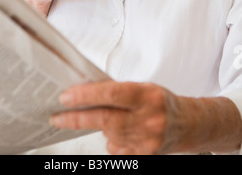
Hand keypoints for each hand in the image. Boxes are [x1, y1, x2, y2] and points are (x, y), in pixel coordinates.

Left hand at [50, 80, 241, 154]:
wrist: (188, 124)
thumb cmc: (161, 101)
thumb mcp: (143, 87)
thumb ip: (118, 91)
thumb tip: (85, 93)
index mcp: (147, 96)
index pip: (112, 93)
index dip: (86, 95)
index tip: (66, 97)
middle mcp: (149, 119)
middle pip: (106, 120)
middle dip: (78, 118)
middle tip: (58, 117)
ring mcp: (147, 141)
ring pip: (110, 135)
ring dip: (102, 127)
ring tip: (110, 118)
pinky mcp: (145, 157)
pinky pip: (117, 149)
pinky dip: (113, 140)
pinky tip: (122, 133)